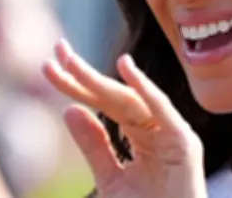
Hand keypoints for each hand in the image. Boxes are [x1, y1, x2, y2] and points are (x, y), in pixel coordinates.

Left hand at [43, 40, 205, 197]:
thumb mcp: (111, 180)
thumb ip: (94, 146)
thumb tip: (69, 110)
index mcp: (141, 134)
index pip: (103, 104)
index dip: (76, 85)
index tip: (48, 66)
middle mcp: (156, 128)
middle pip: (114, 96)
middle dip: (84, 74)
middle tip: (56, 51)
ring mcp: (171, 133)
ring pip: (130, 100)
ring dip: (101, 80)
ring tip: (72, 62)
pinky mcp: (183, 143)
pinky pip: (161, 110)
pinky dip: (145, 89)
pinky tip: (125, 68)